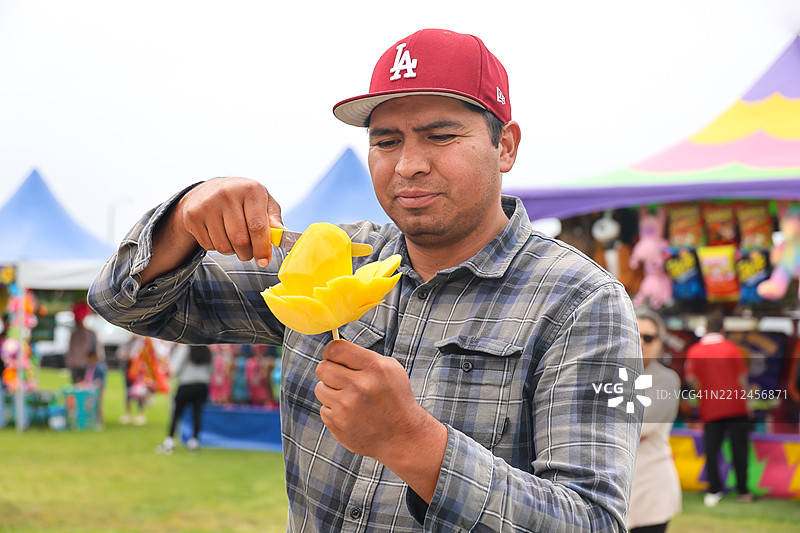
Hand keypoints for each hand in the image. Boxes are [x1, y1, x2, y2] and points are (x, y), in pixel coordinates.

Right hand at [176, 177, 283, 265]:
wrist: (210, 190)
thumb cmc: (243, 199)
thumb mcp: (264, 203)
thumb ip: (274, 220)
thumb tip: (281, 234)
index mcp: (250, 190)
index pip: (258, 226)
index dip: (262, 248)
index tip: (264, 261)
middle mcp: (228, 194)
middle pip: (240, 240)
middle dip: (248, 253)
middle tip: (250, 252)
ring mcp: (208, 204)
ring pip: (224, 246)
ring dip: (232, 251)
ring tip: (234, 240)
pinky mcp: (193, 216)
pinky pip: (209, 246)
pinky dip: (217, 247)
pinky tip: (220, 234)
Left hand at [315, 340, 423, 458]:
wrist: (402, 436)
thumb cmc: (395, 398)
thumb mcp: (390, 369)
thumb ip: (363, 357)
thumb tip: (333, 350)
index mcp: (374, 367)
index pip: (335, 349)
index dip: (330, 352)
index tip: (334, 358)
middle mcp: (360, 386)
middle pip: (322, 368)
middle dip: (329, 372)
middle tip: (342, 379)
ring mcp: (347, 407)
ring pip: (320, 388)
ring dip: (330, 392)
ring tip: (349, 399)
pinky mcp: (339, 425)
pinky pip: (323, 409)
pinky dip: (334, 411)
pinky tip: (351, 415)